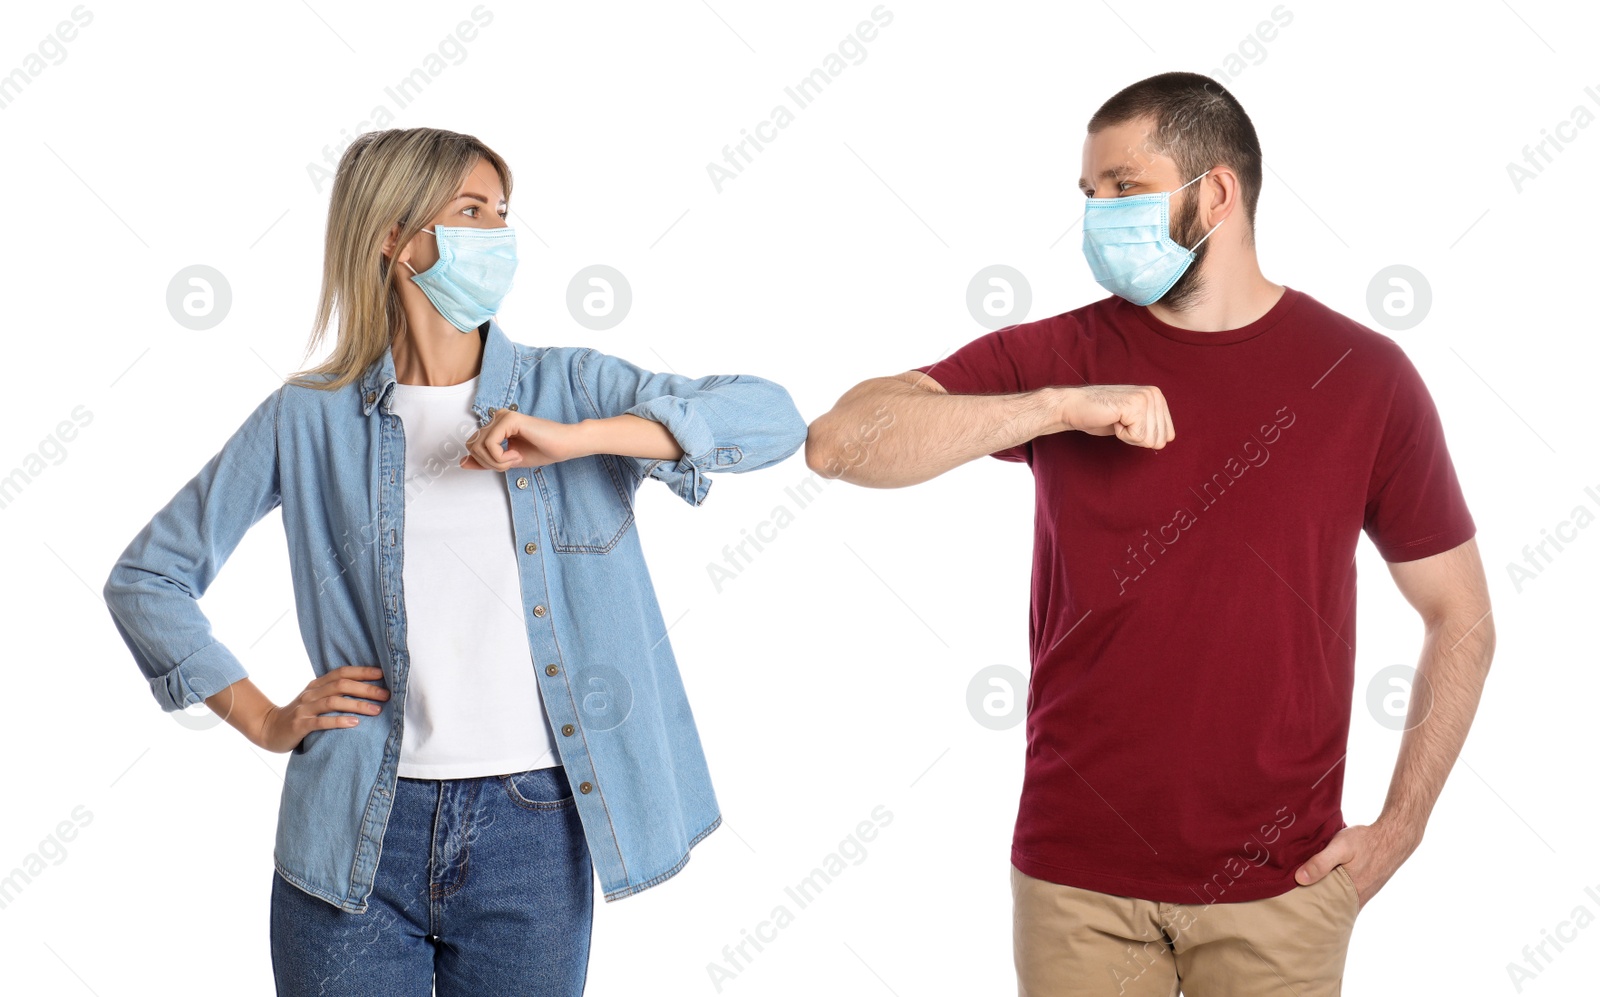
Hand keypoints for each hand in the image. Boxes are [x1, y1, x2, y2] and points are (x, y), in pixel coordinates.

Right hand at [257, 665, 390, 752]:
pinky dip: (339, 721)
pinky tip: (354, 723)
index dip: (362, 672)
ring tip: (376, 710)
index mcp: (317, 685)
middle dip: (366, 689)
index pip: (342, 672)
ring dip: (357, 705)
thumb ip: (334, 693)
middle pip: (341, 685)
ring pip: (333, 702)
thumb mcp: (315, 700)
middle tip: (386, 695)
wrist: (268, 729)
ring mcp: (304, 709)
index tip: (383, 674)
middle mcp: (311, 693)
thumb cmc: (300, 715)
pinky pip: (321, 721)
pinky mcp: (299, 725)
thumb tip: (367, 690)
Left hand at [459, 410, 589, 470]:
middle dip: (489, 462)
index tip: (507, 462)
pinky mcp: (509, 419)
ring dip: (496, 461)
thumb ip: (484, 461)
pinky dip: (501, 457)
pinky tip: (517, 454)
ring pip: (478, 446)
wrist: (565, 446)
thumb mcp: (506, 461)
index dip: (486, 461)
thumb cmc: (543, 451)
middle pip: (472, 445)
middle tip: (510, 462)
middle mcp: (497, 417)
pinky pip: (490, 444)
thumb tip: (462, 462)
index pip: (473, 445)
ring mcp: (502, 416)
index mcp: (496, 424)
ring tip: (515, 458)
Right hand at [1060, 384, 1174, 448]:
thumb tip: (1168, 439)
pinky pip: (1138, 437)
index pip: (1168, 435)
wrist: (1074, 407)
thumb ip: (1151, 424)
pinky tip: (1113, 420)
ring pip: (1150, 440)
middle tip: (1120, 422)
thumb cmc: (1101, 416)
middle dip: (1137, 438)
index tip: (1128, 424)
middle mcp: (1154, 394)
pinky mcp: (1134, 406)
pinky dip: (1122, 435)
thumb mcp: (1134, 419)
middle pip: (1160, 439)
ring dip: (1129, 436)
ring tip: (1116, 420)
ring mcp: (1145, 398)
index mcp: (1157, 396)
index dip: (1144, 438)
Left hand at [1293, 818, 1421, 911]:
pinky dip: (1331, 893)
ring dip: (1321, 899)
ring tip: (1299, 896)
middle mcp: (1355, 900)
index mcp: (1349, 895)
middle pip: (1328, 910)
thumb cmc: (1366, 841)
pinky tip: (1319, 886)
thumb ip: (1321, 862)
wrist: (1394, 837)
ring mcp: (1360, 896)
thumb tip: (1300, 879)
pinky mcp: (1362, 889)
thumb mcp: (1341, 846)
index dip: (1306, 911)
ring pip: (1335, 903)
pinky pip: (1343, 897)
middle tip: (1290, 905)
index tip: (1289, 909)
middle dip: (1311, 908)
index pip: (1323, 912)